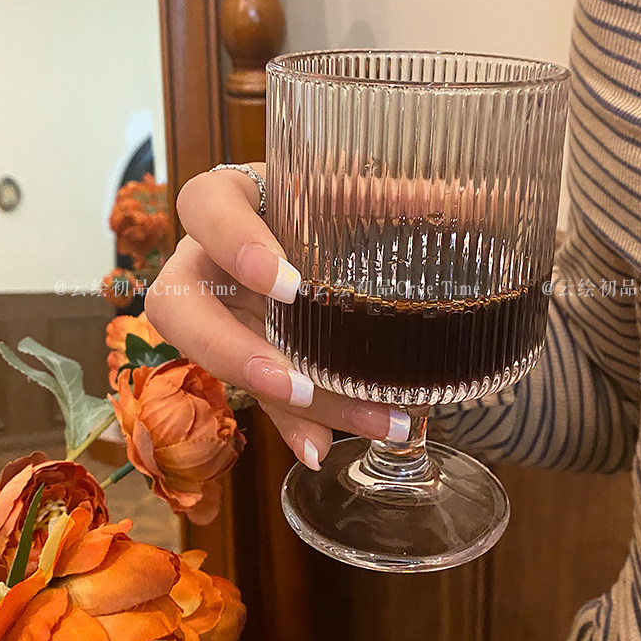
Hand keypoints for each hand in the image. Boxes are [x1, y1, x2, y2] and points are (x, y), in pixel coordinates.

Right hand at [144, 164, 409, 470]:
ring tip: (326, 433)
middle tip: (295, 381)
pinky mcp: (242, 349)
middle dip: (229, 349)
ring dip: (269, 399)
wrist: (330, 229)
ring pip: (212, 362)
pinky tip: (321, 447)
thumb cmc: (332, 201)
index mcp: (233, 200)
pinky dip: (289, 421)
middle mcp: (208, 258)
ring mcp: (219, 308)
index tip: (287, 283)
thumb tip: (465, 209)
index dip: (233, 243)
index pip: (204, 205)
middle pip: (175, 303)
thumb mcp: (358, 193)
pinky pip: (252, 392)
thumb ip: (396, 200)